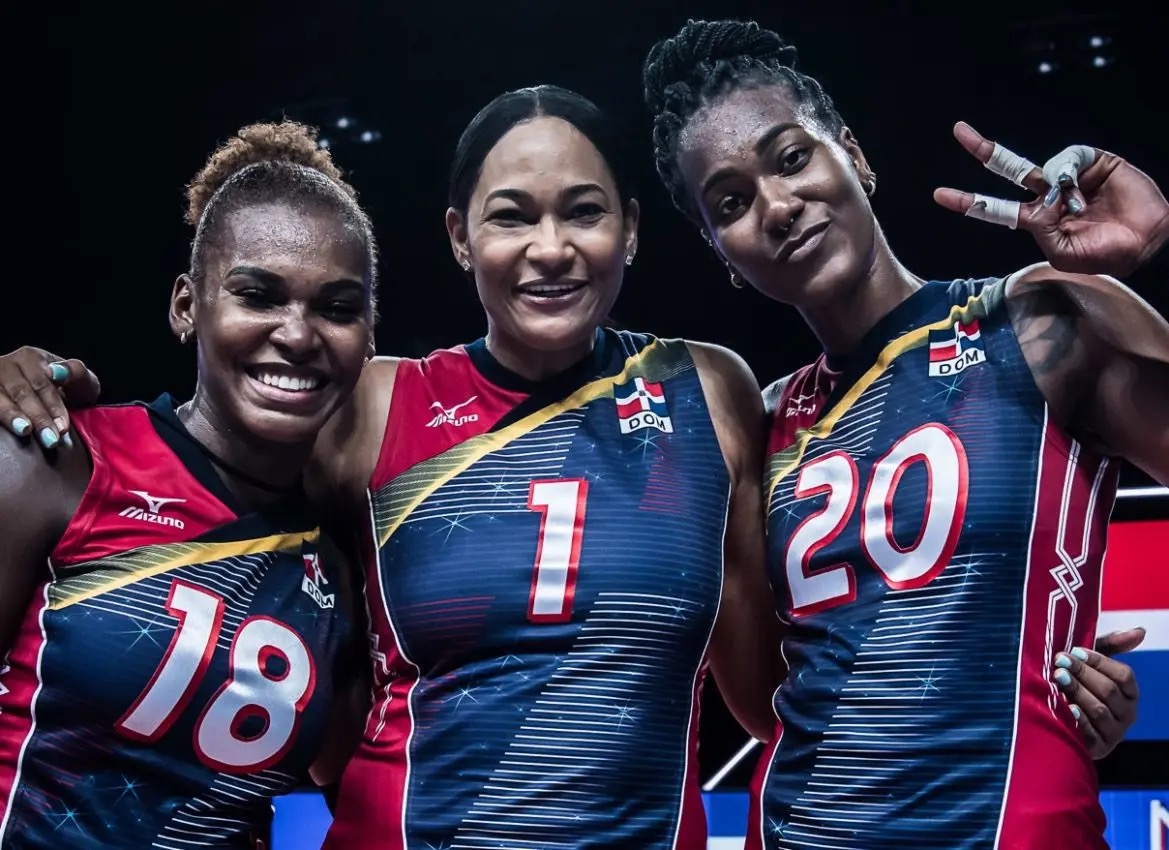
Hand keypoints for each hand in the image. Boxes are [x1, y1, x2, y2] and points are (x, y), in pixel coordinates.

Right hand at [0, 347, 100, 447]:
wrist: (61, 404)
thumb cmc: (70, 392)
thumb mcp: (82, 382)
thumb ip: (76, 373)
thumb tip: (57, 371)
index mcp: (32, 358)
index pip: (41, 383)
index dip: (53, 406)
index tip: (63, 427)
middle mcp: (8, 366)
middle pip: (20, 392)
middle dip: (37, 416)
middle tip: (50, 439)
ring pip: (0, 397)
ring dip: (12, 415)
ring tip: (24, 430)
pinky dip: (0, 417)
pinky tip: (6, 431)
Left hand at [934, 122, 1168, 276]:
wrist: (1149, 238)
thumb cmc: (1106, 254)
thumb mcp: (1065, 255)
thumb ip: (1044, 230)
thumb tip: (1040, 197)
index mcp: (1036, 220)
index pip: (994, 210)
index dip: (967, 202)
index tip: (939, 195)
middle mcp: (1046, 195)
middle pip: (1007, 168)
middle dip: (983, 150)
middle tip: (958, 131)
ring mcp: (1067, 176)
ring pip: (1039, 165)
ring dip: (1055, 188)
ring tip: (1078, 207)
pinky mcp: (1091, 161)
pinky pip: (1069, 158)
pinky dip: (1071, 172)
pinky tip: (1083, 186)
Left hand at [1052, 627, 1143, 758]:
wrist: (1055, 720)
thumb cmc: (1075, 684)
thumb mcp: (1089, 664)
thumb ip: (1110, 647)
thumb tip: (1141, 630)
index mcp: (1129, 693)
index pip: (1124, 675)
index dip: (1100, 662)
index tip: (1075, 651)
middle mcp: (1127, 714)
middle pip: (1110, 691)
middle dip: (1083, 674)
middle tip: (1060, 661)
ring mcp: (1114, 733)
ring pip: (1100, 710)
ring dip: (1078, 692)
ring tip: (1058, 677)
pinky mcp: (1098, 749)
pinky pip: (1091, 734)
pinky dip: (1079, 721)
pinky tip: (1067, 708)